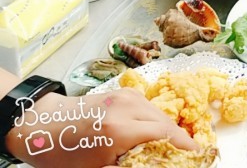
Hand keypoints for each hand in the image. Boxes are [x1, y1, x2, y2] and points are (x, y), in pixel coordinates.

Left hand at [7, 88, 197, 167]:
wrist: (40, 124)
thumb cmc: (63, 153)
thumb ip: (131, 165)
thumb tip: (157, 163)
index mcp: (120, 129)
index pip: (166, 135)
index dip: (186, 146)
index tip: (198, 155)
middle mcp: (128, 108)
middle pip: (167, 123)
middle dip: (179, 140)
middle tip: (186, 154)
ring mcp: (127, 97)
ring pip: (160, 113)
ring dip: (167, 130)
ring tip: (169, 147)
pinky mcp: (125, 93)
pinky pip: (150, 108)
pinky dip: (156, 120)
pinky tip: (152, 133)